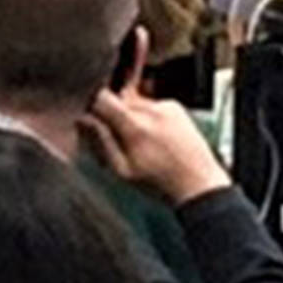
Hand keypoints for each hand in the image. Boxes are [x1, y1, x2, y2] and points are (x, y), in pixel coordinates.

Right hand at [81, 88, 232, 206]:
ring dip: (131, 117)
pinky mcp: (176, 107)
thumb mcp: (122, 170)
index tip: (89, 115)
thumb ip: (101, 141)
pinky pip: (152, 106)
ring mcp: (166, 106)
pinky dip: (148, 118)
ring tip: (141, 144)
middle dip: (112, 116)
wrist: (198, 184)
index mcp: (135, 126)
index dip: (91, 105)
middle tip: (117, 140)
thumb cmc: (161, 183)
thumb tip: (84, 120)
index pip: (102, 98)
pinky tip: (155, 138)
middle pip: (118, 100)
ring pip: (135, 103)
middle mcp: (152, 110)